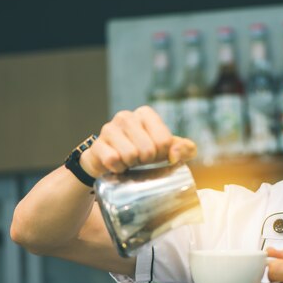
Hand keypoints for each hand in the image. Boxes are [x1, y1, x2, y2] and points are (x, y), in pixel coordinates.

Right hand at [79, 106, 196, 177]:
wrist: (112, 162)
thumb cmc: (144, 153)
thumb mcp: (168, 150)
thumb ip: (185, 149)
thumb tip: (175, 154)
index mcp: (146, 114)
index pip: (164, 141)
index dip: (162, 155)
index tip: (155, 155)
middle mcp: (126, 116)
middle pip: (148, 150)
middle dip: (146, 161)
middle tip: (140, 159)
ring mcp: (109, 129)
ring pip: (130, 155)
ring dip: (131, 165)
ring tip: (128, 161)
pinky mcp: (96, 145)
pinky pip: (112, 160)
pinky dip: (117, 169)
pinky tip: (116, 165)